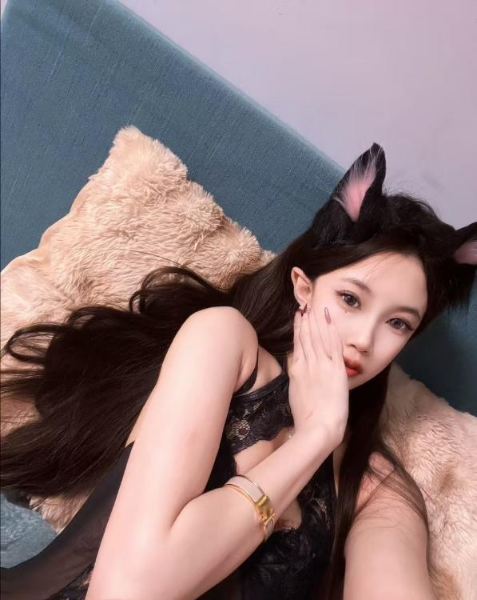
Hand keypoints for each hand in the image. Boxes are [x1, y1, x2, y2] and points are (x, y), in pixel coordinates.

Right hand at [288, 306, 348, 446]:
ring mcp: (321, 364)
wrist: (318, 427)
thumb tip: (296, 366)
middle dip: (306, 320)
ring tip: (315, 307)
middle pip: (306, 336)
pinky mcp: (335, 368)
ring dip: (316, 320)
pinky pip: (332, 343)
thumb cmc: (307, 418)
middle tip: (306, 305)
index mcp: (296, 370)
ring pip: (318, 336)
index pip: (297, 344)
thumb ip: (296, 377)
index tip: (299, 316)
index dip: (298, 328)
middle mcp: (307, 363)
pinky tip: (328, 317)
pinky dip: (330, 328)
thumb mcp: (295, 394)